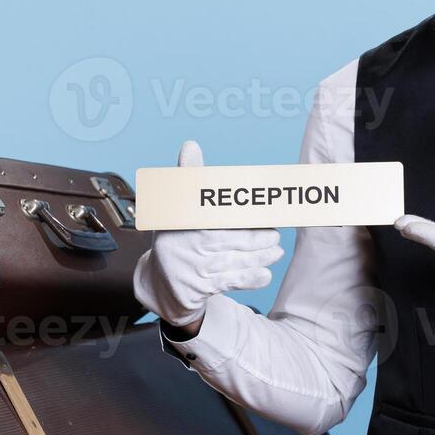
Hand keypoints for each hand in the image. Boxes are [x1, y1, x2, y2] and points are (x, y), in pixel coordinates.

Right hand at [132, 140, 284, 327]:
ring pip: (236, 261)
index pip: (216, 213)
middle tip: (275, 234)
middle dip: (259, 237)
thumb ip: (189, 178)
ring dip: (261, 256)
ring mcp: (192, 268)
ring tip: (276, 251)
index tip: (266, 211)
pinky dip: (251, 278)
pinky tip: (265, 273)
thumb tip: (190, 145)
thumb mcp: (175, 208)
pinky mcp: (199, 289)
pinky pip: (231, 282)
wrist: (158, 285)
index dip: (244, 213)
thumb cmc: (175, 239)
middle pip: (232, 238)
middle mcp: (185, 244)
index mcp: (181, 220)